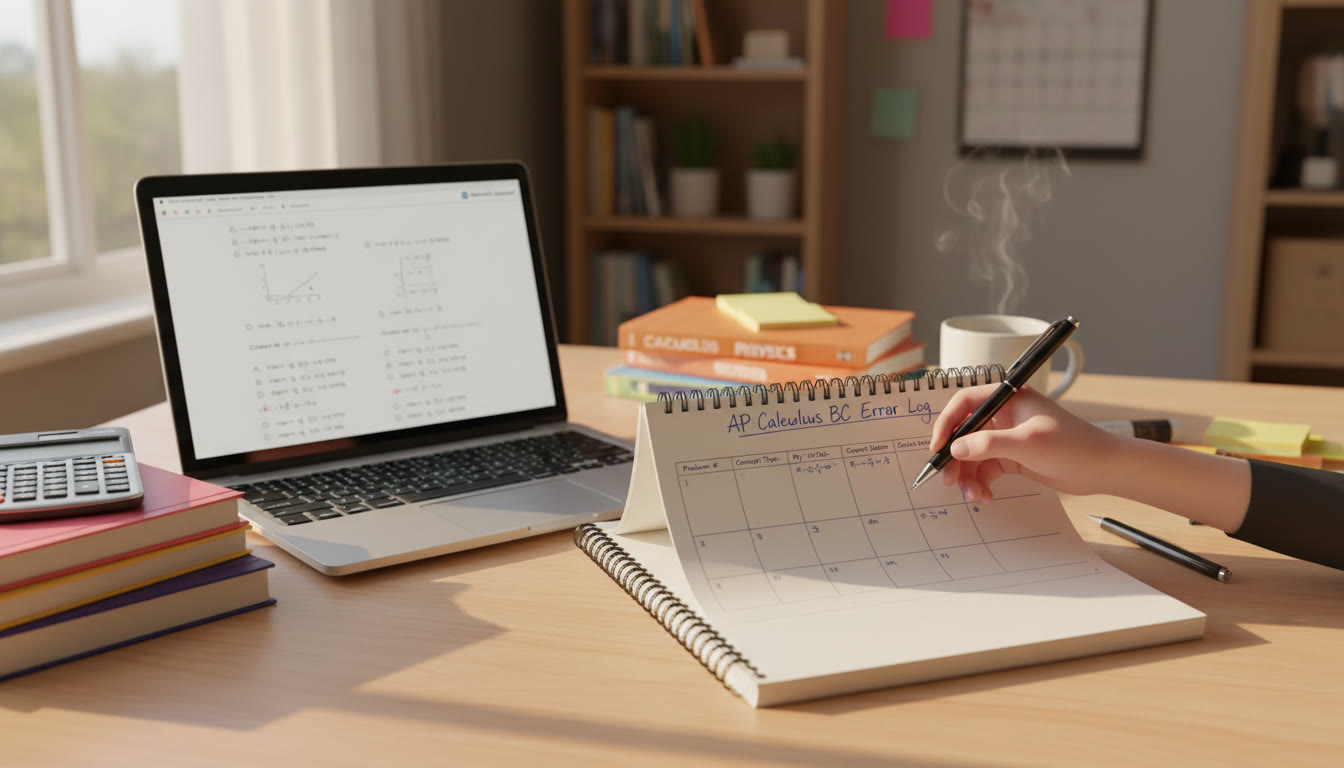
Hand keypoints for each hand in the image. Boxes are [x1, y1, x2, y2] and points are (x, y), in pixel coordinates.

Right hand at [929, 385, 1121, 500]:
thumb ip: (989, 444)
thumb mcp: (1028, 443)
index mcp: (1009, 399)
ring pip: (973, 454)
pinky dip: (981, 482)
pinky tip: (986, 496)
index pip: (965, 403)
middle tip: (947, 479)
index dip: (947, 423)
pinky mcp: (1013, 457)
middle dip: (954, 458)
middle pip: (964, 432)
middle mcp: (1005, 415)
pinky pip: (986, 469)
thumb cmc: (1074, 446)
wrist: (1104, 469)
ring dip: (968, 475)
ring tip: (974, 496)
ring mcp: (1008, 437)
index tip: (937, 447)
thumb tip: (954, 450)